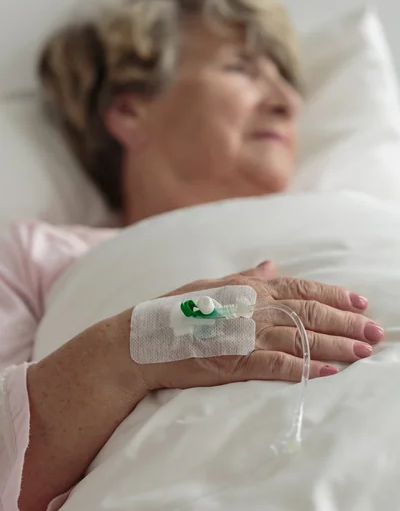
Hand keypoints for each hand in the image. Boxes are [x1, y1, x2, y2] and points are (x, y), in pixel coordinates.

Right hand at [137, 262, 383, 389]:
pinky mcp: (236, 361)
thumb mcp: (210, 285)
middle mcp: (252, 307)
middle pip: (310, 312)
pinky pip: (279, 365)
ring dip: (336, 345)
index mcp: (248, 288)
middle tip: (375, 331)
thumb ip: (245, 276)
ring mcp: (245, 334)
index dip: (334, 294)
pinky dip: (307, 369)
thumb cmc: (174, 310)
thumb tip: (271, 264)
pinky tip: (330, 372)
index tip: (360, 302)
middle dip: (346, 321)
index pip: (301, 287)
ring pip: (302, 338)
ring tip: (364, 351)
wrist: (143, 339)